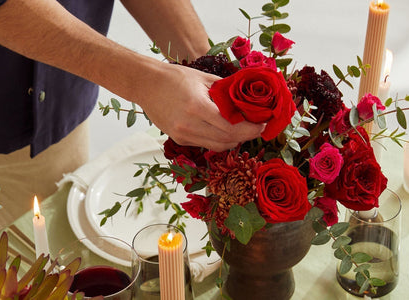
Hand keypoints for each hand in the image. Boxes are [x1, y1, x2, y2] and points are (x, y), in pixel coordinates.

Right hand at [136, 64, 264, 151]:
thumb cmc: (174, 77)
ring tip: (243, 129)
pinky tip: (223, 129)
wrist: (145, 84)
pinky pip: (205, 143)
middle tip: (257, 127)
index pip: (232, 127)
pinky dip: (218, 139)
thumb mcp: (204, 78)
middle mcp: (189, 125)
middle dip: (246, 136)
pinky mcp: (178, 139)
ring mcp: (182, 134)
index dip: (251, 129)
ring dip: (233, 140)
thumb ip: (226, 90)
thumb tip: (250, 98)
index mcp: (197, 107)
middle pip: (227, 140)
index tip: (263, 124)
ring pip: (217, 146)